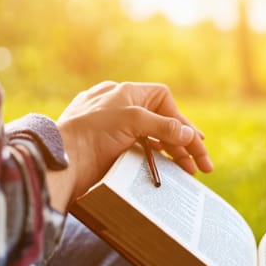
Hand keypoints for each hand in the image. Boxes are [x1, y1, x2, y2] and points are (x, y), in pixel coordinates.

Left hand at [49, 81, 212, 208]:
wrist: (62, 160)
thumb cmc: (92, 131)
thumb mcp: (132, 119)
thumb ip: (163, 125)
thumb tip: (187, 134)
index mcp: (125, 93)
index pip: (162, 98)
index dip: (179, 117)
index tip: (190, 138)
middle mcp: (122, 110)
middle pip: (162, 121)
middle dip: (184, 141)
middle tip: (203, 163)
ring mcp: (116, 133)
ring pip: (154, 140)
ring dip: (174, 154)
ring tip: (190, 172)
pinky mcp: (111, 153)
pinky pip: (142, 154)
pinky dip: (157, 161)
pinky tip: (169, 172)